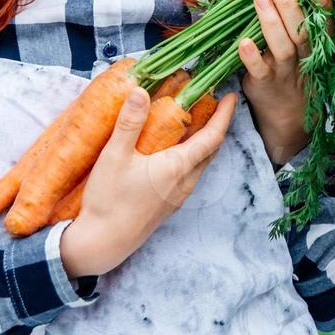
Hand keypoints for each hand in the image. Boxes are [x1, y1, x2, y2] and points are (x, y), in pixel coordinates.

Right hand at [60, 86, 237, 277]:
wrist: (102, 243)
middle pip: (210, 151)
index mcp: (178, 167)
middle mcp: (184, 183)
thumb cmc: (108, 199)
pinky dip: (190, 157)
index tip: (232, 97)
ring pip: (200, 165)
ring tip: (195, 123)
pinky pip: (188, 176)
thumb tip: (141, 91)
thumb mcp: (115, 156)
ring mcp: (177, 197)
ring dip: (203, 143)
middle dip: (216, 126)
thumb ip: (129, 123)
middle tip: (214, 105)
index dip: (224, 116)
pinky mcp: (168, 206)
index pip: (212, 137)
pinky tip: (174, 152)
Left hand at [237, 0, 331, 166]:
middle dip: (288, 4)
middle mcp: (303, 61)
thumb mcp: (305, 57)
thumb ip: (298, 29)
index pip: (323, 30)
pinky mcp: (264, 85)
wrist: (287, 122)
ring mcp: (284, 74)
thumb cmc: (294, 78)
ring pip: (282, 48)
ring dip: (271, 22)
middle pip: (300, 32)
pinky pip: (259, 71)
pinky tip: (244, 41)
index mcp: (315, 52)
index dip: (325, 12)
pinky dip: (251, 57)